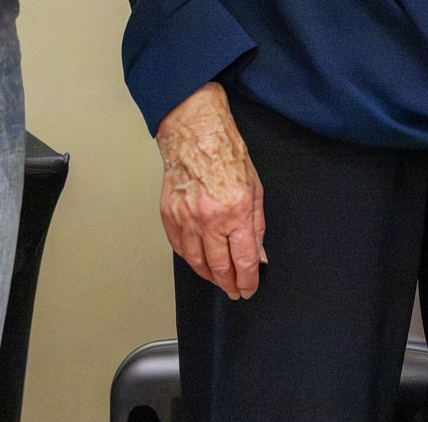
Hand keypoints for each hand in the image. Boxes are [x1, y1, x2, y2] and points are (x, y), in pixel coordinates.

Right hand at [156, 82, 266, 299]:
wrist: (195, 135)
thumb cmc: (226, 155)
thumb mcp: (255, 189)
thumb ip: (257, 226)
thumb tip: (258, 254)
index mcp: (236, 212)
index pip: (244, 260)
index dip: (248, 280)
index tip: (249, 288)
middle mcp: (210, 219)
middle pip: (219, 267)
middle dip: (229, 285)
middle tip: (235, 291)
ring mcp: (186, 219)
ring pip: (197, 263)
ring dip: (210, 277)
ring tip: (219, 281)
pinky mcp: (169, 216)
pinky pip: (180, 248)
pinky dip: (190, 260)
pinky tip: (199, 263)